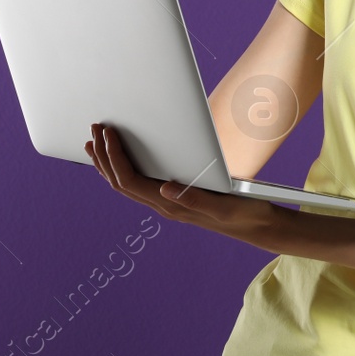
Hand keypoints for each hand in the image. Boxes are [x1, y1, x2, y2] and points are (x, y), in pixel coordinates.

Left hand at [84, 122, 283, 243]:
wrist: (259, 226)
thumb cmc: (246, 213)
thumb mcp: (226, 205)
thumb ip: (195, 199)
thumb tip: (164, 189)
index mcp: (172, 206)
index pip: (131, 181)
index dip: (115, 157)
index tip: (109, 133)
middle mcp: (164, 206)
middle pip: (120, 182)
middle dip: (104, 155)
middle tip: (95, 128)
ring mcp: (167, 203)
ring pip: (126, 184)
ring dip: (108, 162)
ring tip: (96, 142)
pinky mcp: (174, 198)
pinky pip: (138, 184)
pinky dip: (123, 168)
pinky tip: (121, 158)